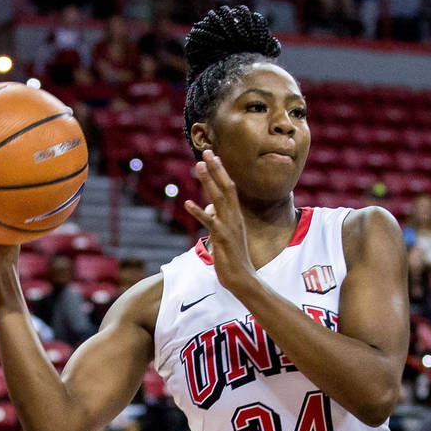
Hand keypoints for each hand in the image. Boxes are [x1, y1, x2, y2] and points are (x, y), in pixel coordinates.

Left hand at [184, 150, 258, 296]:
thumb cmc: (233, 259)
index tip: (213, 156)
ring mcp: (229, 226)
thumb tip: (209, 209)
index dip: (221, 171)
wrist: (243, 278)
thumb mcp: (225, 235)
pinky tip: (187, 203)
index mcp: (235, 215)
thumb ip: (217, 219)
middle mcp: (234, 217)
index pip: (229, 188)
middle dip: (215, 169)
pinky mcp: (222, 237)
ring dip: (208, 181)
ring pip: (218, 198)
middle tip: (206, 152)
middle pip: (225, 187)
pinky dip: (198, 211)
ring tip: (197, 166)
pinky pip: (209, 221)